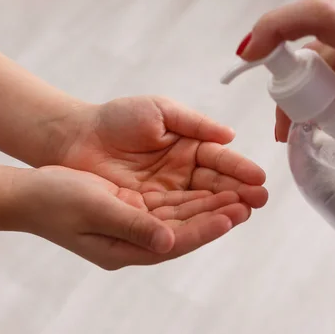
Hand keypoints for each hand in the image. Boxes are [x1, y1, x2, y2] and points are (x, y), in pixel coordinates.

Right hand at [14, 166, 251, 268]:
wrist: (30, 193)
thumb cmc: (55, 200)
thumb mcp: (95, 209)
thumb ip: (132, 225)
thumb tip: (168, 243)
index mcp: (126, 248)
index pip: (176, 240)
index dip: (205, 228)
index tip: (232, 216)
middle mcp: (136, 240)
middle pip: (186, 229)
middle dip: (218, 215)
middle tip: (250, 203)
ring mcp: (136, 226)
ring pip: (182, 216)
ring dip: (210, 205)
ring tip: (241, 196)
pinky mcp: (134, 210)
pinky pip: (170, 205)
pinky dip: (192, 197)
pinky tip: (212, 189)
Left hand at [60, 96, 266, 209]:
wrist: (75, 137)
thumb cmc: (116, 118)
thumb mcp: (159, 111)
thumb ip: (194, 124)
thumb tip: (230, 136)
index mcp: (188, 148)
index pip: (218, 160)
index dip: (238, 169)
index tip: (259, 177)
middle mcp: (182, 174)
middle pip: (214, 186)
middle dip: (238, 192)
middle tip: (259, 200)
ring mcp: (166, 195)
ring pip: (198, 204)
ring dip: (221, 209)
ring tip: (244, 212)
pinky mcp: (147, 211)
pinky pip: (174, 217)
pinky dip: (194, 220)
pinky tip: (214, 222)